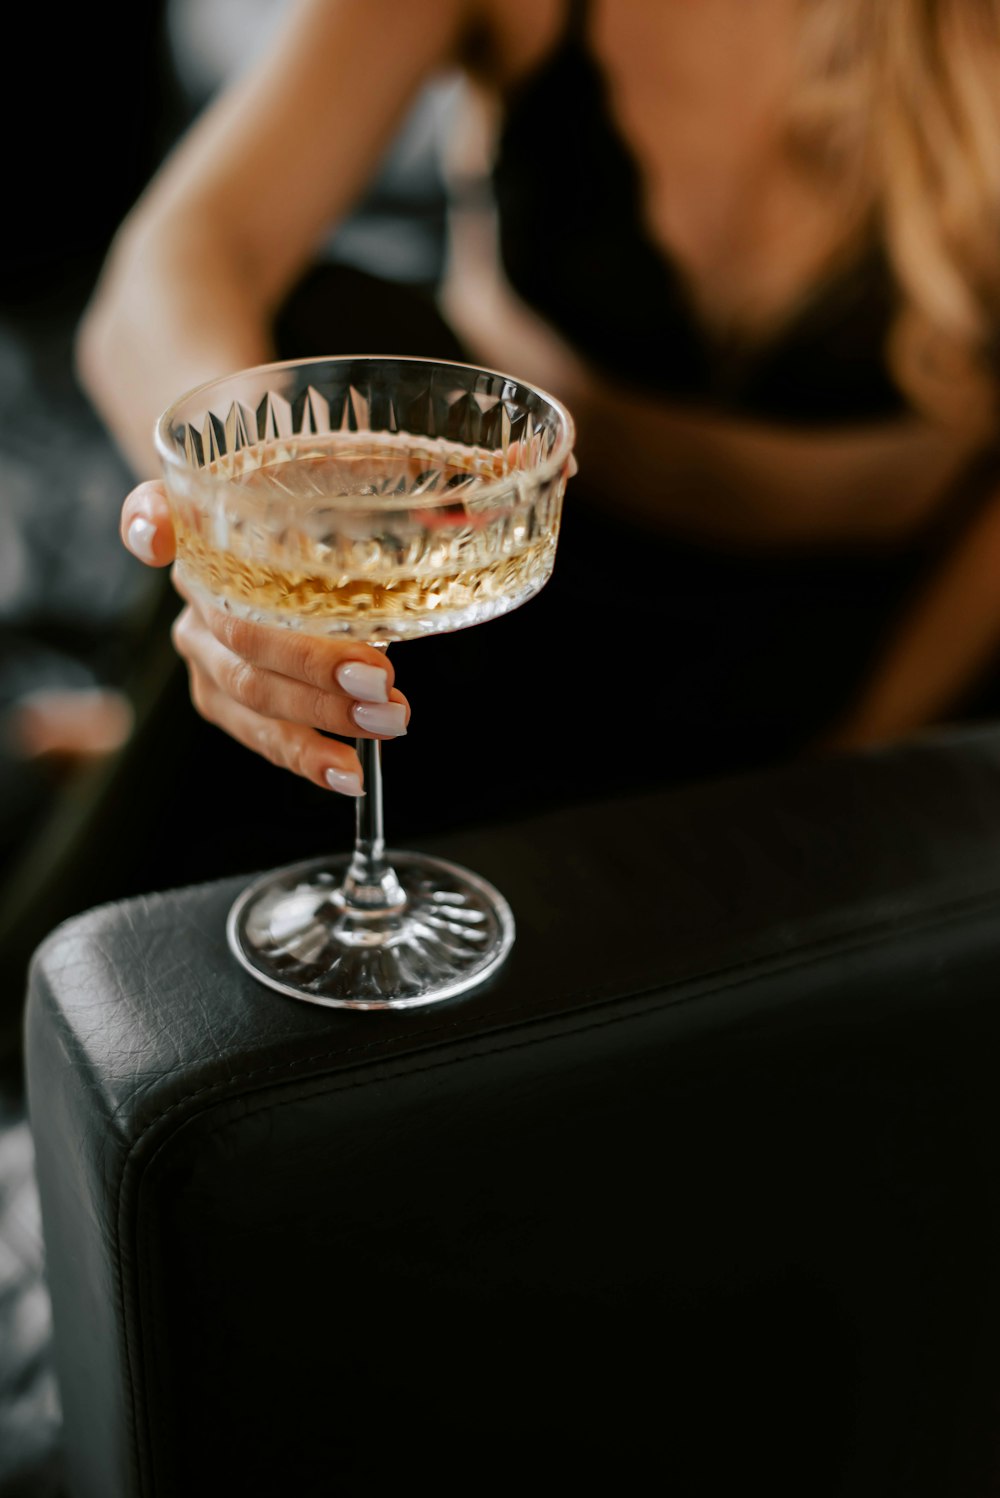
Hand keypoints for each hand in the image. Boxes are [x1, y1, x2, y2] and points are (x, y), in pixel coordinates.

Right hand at [121, 483, 410, 796]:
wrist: (301, 538)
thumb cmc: (321, 502)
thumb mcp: (350, 475)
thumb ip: (394, 477)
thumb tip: (479, 498)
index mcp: (206, 521)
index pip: (153, 512)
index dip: (148, 525)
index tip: (157, 537)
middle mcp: (191, 584)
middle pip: (238, 632)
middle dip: (312, 664)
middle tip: (382, 679)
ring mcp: (199, 646)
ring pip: (244, 691)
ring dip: (317, 717)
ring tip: (386, 725)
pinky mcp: (219, 693)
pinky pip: (255, 731)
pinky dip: (305, 755)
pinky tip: (349, 773)